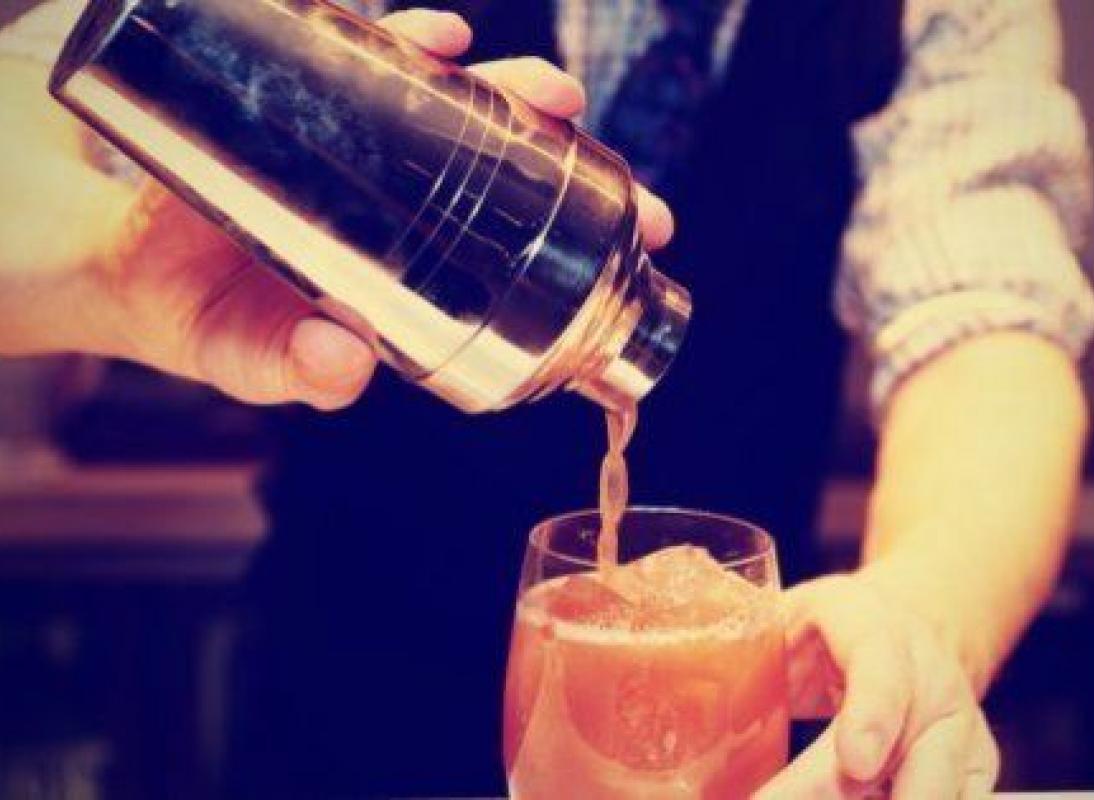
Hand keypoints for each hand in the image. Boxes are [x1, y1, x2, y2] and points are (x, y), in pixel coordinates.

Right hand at [86, 9, 673, 409]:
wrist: (80, 234)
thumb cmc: (177, 301)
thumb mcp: (241, 352)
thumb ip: (289, 370)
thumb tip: (342, 371)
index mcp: (400, 250)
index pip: (513, 233)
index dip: (582, 228)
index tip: (649, 226)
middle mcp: (388, 184)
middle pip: (493, 150)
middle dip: (551, 136)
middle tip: (586, 128)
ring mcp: (345, 127)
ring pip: (441, 91)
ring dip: (494, 80)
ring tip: (536, 86)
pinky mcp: (291, 75)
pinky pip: (354, 42)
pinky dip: (397, 33)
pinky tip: (430, 34)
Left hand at [755, 572, 999, 798]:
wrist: (915, 626)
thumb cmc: (837, 625)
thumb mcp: (790, 609)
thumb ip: (739, 627)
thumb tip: (668, 645)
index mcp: (879, 628)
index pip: (885, 669)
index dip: (872, 717)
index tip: (855, 761)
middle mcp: (935, 686)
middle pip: (914, 764)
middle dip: (840, 796)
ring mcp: (961, 739)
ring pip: (930, 799)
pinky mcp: (969, 779)